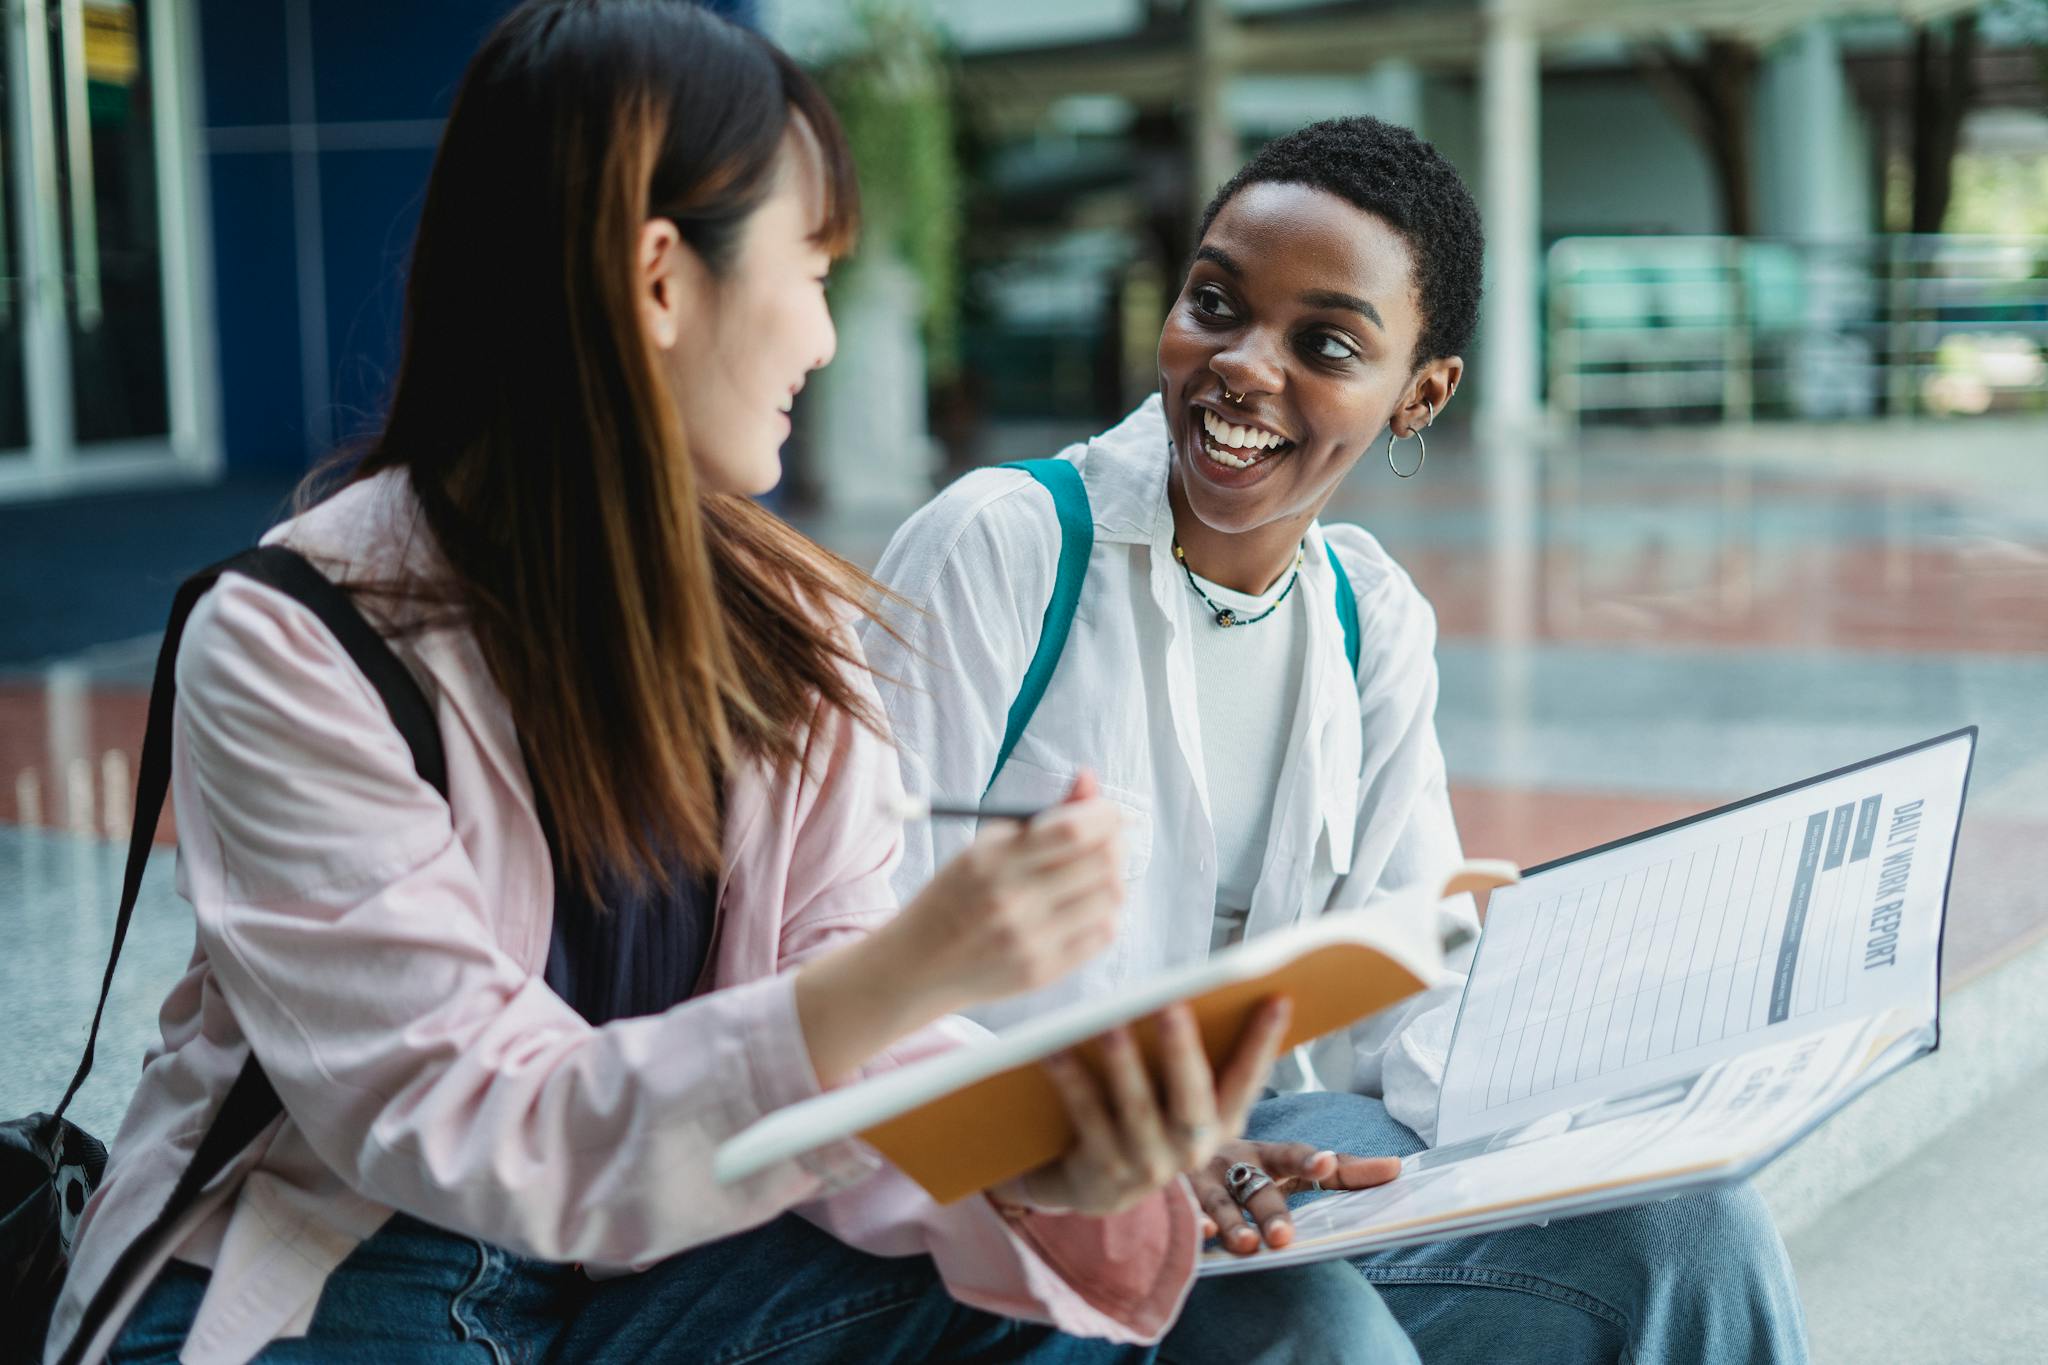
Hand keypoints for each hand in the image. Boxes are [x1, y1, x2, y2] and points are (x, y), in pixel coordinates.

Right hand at [797, 773, 1121, 1085]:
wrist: (919, 964)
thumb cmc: (960, 894)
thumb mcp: (987, 846)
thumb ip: (1044, 815)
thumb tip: (1090, 779)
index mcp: (993, 859)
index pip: (1073, 829)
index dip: (1104, 814)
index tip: (1109, 810)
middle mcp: (1011, 900)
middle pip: (1101, 862)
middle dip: (1114, 843)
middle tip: (1107, 841)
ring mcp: (1028, 940)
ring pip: (1111, 897)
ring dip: (1111, 879)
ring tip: (1092, 876)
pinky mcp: (1041, 971)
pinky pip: (1103, 934)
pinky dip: (1104, 914)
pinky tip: (1083, 909)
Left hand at [992, 996, 1292, 1216]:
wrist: (1085, 1184)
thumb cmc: (1137, 1115)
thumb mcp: (1174, 1095)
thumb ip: (1190, 1055)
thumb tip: (1198, 991)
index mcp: (1219, 1126)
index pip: (1248, 1081)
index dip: (1264, 1043)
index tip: (1277, 998)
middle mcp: (1190, 1153)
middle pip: (1191, 1101)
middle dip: (1183, 1051)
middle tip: (1172, 1005)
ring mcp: (1146, 1167)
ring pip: (1136, 1112)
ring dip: (1124, 1067)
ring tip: (1110, 1025)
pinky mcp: (1101, 1174)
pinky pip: (1086, 1120)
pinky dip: (1072, 1082)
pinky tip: (1055, 1051)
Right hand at [1190, 1139, 1401, 1255]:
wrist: (1177, 1144)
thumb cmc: (1249, 1165)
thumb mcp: (1289, 1165)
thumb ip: (1342, 1170)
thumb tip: (1396, 1168)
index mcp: (1264, 1152)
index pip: (1290, 1155)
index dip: (1307, 1159)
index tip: (1325, 1163)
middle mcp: (1231, 1162)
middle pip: (1255, 1186)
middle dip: (1269, 1211)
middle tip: (1284, 1237)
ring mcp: (1199, 1180)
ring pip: (1216, 1202)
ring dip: (1230, 1223)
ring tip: (1246, 1246)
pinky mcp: (1174, 1198)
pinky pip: (1180, 1212)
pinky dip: (1189, 1223)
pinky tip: (1198, 1236)